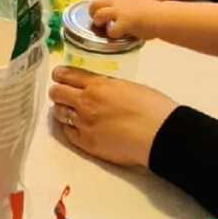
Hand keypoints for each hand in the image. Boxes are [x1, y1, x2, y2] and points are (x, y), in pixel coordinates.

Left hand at [49, 67, 177, 168]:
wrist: (161, 135)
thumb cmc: (152, 107)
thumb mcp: (127, 86)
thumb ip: (106, 85)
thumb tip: (96, 87)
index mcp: (98, 84)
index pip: (66, 75)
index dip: (60, 75)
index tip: (59, 76)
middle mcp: (86, 102)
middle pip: (56, 93)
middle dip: (58, 92)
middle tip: (62, 95)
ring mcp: (84, 124)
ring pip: (59, 113)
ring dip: (63, 110)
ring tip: (70, 112)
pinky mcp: (87, 144)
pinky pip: (68, 133)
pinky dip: (70, 129)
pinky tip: (78, 128)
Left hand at [89, 0, 161, 41]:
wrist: (165, 16)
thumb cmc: (156, 13)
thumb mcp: (139, 5)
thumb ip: (129, 9)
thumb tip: (123, 18)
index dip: (99, 4)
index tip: (101, 11)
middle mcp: (119, 3)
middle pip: (96, 3)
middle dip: (92, 12)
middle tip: (97, 21)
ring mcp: (121, 12)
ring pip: (98, 14)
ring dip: (98, 22)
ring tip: (103, 28)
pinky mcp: (125, 23)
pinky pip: (111, 30)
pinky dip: (112, 34)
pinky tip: (118, 36)